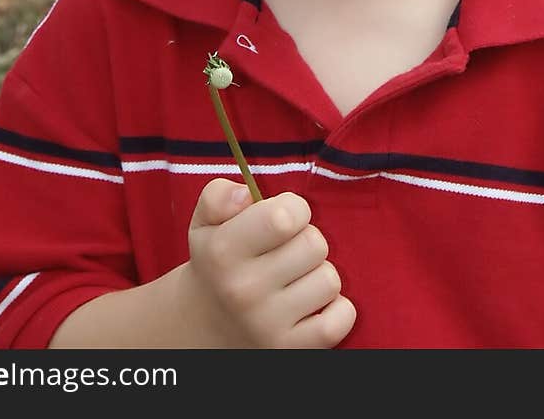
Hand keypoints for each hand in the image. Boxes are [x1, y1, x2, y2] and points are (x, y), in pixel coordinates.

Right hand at [186, 178, 356, 348]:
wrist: (202, 327)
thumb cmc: (215, 262)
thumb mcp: (204, 223)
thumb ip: (219, 196)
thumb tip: (246, 193)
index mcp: (223, 251)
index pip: (287, 216)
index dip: (294, 208)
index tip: (283, 218)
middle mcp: (244, 290)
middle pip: (315, 243)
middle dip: (305, 240)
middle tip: (285, 251)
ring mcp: (268, 324)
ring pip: (330, 279)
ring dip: (317, 274)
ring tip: (294, 278)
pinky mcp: (291, 350)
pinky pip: (341, 318)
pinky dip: (338, 309)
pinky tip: (312, 303)